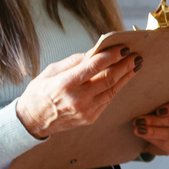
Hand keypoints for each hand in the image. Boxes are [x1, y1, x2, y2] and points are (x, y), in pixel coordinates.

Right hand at [15, 45, 139, 138]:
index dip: (112, 55)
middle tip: (136, 55)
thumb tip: (95, 51)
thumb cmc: (39, 92)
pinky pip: (108, 100)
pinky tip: (123, 78)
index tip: (123, 47)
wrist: (32, 121)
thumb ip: (74, 61)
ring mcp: (86, 111)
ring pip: (113, 90)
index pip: (94, 66)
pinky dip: (117, 87)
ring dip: (126, 76)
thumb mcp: (51, 71)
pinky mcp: (90, 118)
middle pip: (108, 78)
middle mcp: (77, 99)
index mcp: (65, 84)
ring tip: (135, 65)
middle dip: (125, 65)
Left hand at [134, 96, 168, 154]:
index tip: (158, 110)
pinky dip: (153, 140)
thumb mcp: (158, 107)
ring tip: (138, 129)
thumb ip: (155, 104)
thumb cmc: (156, 115)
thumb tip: (141, 103)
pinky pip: (167, 144)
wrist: (155, 134)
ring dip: (153, 131)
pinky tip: (143, 136)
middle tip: (138, 121)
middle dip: (154, 120)